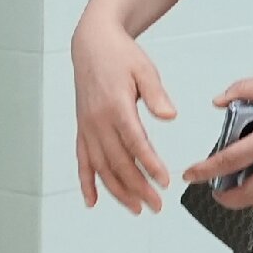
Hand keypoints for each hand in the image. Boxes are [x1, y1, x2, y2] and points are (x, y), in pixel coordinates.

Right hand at [74, 25, 180, 210]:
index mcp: (115, 106)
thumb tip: (169, 116)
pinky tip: (93, 201)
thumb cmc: (121, 56)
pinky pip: (82, 160)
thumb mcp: (144, 69)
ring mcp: (87, 127)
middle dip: (138, 187)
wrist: (92, 45)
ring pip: (101, 167)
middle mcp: (97, 121)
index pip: (134, 143)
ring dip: (117, 191)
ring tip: (136, 208)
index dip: (149, 165)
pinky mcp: (82, 129)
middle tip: (156, 205)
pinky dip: (86, 182)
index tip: (164, 182)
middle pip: (118, 162)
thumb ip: (156, 95)